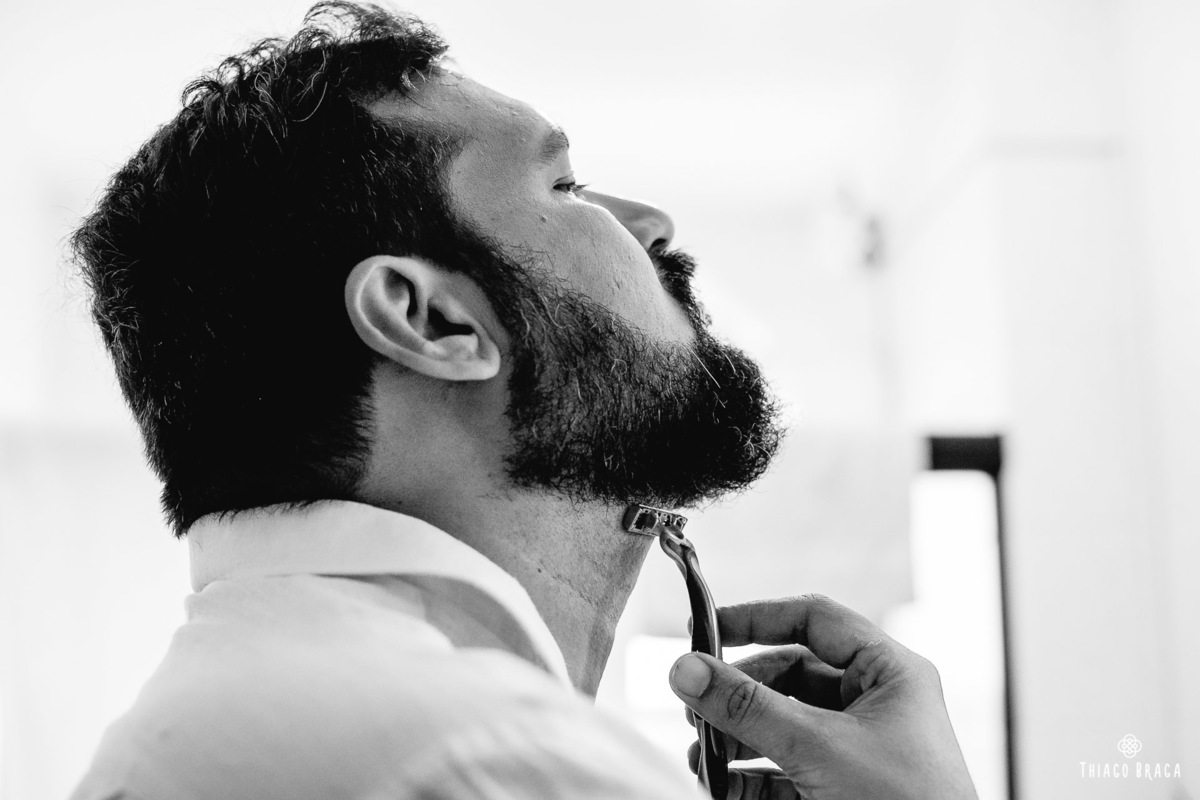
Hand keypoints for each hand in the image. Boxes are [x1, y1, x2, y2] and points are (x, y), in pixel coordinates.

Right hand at [668, 594, 977, 799]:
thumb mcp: (817, 748)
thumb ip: (746, 708)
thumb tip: (687, 670)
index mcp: (890, 674)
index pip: (814, 620)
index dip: (757, 618)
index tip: (706, 629)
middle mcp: (876, 706)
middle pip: (789, 677)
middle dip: (738, 693)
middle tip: (696, 703)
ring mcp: (860, 752)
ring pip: (783, 726)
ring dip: (736, 738)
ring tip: (702, 753)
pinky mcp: (842, 791)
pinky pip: (785, 772)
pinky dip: (749, 778)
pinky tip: (721, 786)